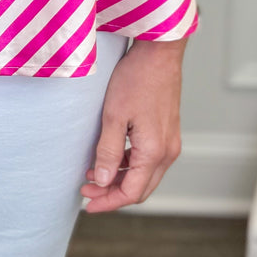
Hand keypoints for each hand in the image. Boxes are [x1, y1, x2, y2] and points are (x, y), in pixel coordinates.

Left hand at [79, 37, 185, 212]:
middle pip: (140, 188)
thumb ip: (107, 152)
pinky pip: (149, 160)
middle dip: (112, 194)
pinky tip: (110, 157)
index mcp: (154, 152)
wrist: (158, 53)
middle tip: (86, 190)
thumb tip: (102, 181)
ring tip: (92, 174)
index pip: (132, 193)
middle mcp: (168, 152)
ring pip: (145, 175)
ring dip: (120, 179)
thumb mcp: (114, 116)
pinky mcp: (167, 132)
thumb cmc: (137, 79)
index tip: (88, 203)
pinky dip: (129, 165)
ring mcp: (170, 142)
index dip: (108, 202)